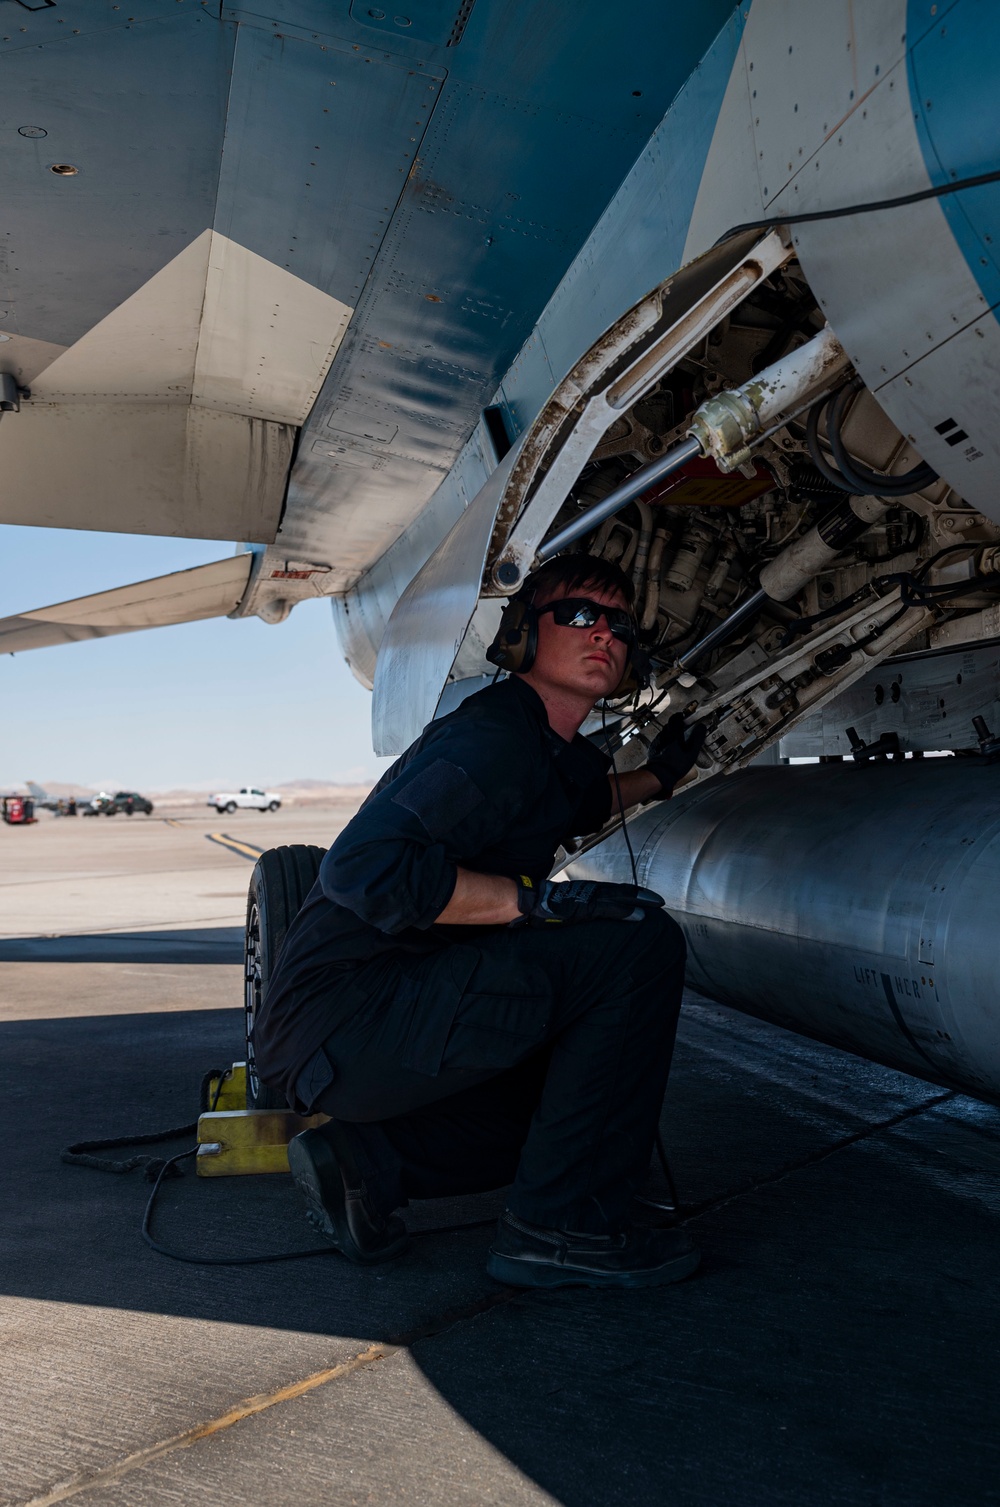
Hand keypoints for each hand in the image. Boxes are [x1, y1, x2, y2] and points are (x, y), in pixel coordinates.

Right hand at [514, 876, 664, 925]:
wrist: (529, 902)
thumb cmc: (545, 906)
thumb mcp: (567, 909)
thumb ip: (581, 911)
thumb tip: (588, 916)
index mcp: (589, 892)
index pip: (616, 892)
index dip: (633, 894)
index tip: (649, 898)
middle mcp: (592, 892)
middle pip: (623, 892)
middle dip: (642, 895)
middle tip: (660, 901)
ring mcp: (589, 899)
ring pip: (620, 897)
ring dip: (639, 900)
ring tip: (656, 903)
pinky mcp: (585, 908)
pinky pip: (609, 909)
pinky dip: (626, 911)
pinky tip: (639, 915)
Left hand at [644, 714, 706, 795]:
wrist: (660, 775)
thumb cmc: (676, 765)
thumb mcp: (691, 753)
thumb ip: (697, 738)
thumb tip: (701, 727)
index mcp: (673, 734)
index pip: (676, 718)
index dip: (680, 716)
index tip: (684, 717)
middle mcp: (664, 735)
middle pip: (669, 725)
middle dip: (676, 725)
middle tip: (683, 729)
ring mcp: (657, 741)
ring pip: (664, 732)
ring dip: (671, 734)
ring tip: (678, 741)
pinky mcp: (653, 747)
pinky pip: (660, 740)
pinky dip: (665, 741)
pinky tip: (670, 748)